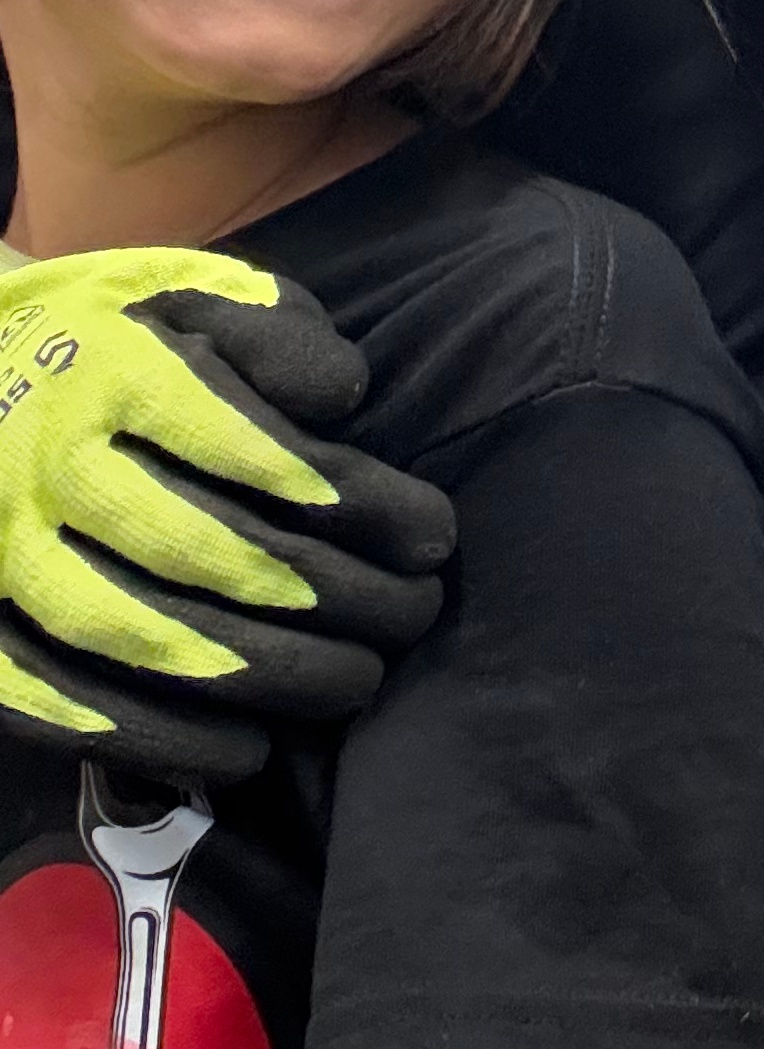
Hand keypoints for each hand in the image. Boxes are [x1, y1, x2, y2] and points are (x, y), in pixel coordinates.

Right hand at [0, 248, 454, 781]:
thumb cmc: (127, 343)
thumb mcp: (201, 299)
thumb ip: (276, 336)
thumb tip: (343, 395)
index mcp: (115, 371)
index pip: (255, 450)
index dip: (360, 502)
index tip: (435, 536)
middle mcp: (50, 462)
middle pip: (216, 552)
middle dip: (339, 596)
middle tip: (416, 614)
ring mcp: (4, 552)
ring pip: (150, 637)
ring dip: (271, 675)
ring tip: (359, 681)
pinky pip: (65, 705)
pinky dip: (164, 740)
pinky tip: (250, 749)